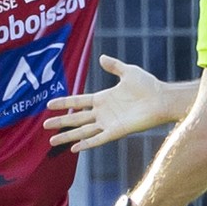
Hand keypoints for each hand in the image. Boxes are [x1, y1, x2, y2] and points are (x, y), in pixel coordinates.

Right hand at [45, 56, 172, 151]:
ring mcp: (108, 123)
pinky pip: (97, 139)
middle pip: (76, 118)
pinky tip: (74, 148)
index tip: (48, 104)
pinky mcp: (116, 131)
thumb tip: (102, 57)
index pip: (78, 101)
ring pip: (82, 131)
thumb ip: (114, 66)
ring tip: (51, 141)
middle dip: (60, 121)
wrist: (162, 99)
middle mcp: (103, 112)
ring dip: (67, 136)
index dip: (64, 102)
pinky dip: (85, 144)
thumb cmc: (148, 85)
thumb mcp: (128, 72)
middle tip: (44, 125)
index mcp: (103, 98)